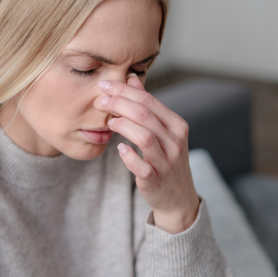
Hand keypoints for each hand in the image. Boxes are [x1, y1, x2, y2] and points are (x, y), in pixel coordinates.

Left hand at [98, 75, 199, 233]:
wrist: (177, 197)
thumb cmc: (166, 159)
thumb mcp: (163, 131)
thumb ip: (147, 105)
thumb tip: (132, 79)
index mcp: (177, 125)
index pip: (149, 101)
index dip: (124, 91)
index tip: (105, 85)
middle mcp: (175, 142)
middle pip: (145, 115)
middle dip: (118, 104)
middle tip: (100, 101)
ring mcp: (167, 162)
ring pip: (144, 137)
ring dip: (123, 126)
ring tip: (109, 123)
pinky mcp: (155, 180)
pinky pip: (141, 166)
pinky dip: (128, 155)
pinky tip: (119, 148)